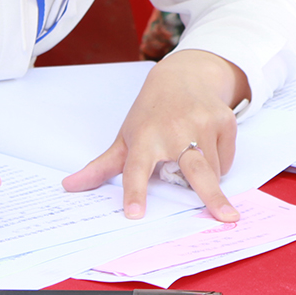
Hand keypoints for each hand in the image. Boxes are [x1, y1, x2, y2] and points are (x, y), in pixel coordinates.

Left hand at [62, 49, 247, 222]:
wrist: (183, 75)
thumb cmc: (150, 113)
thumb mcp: (126, 137)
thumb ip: (102, 167)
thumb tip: (69, 187)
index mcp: (144, 138)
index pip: (136, 168)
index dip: (135, 191)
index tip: (135, 214)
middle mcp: (175, 130)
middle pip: (195, 170)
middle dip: (211, 196)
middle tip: (226, 219)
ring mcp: (203, 123)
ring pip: (213, 171)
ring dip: (206, 179)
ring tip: (191, 160)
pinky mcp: (225, 121)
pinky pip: (226, 159)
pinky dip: (219, 163)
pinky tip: (206, 146)